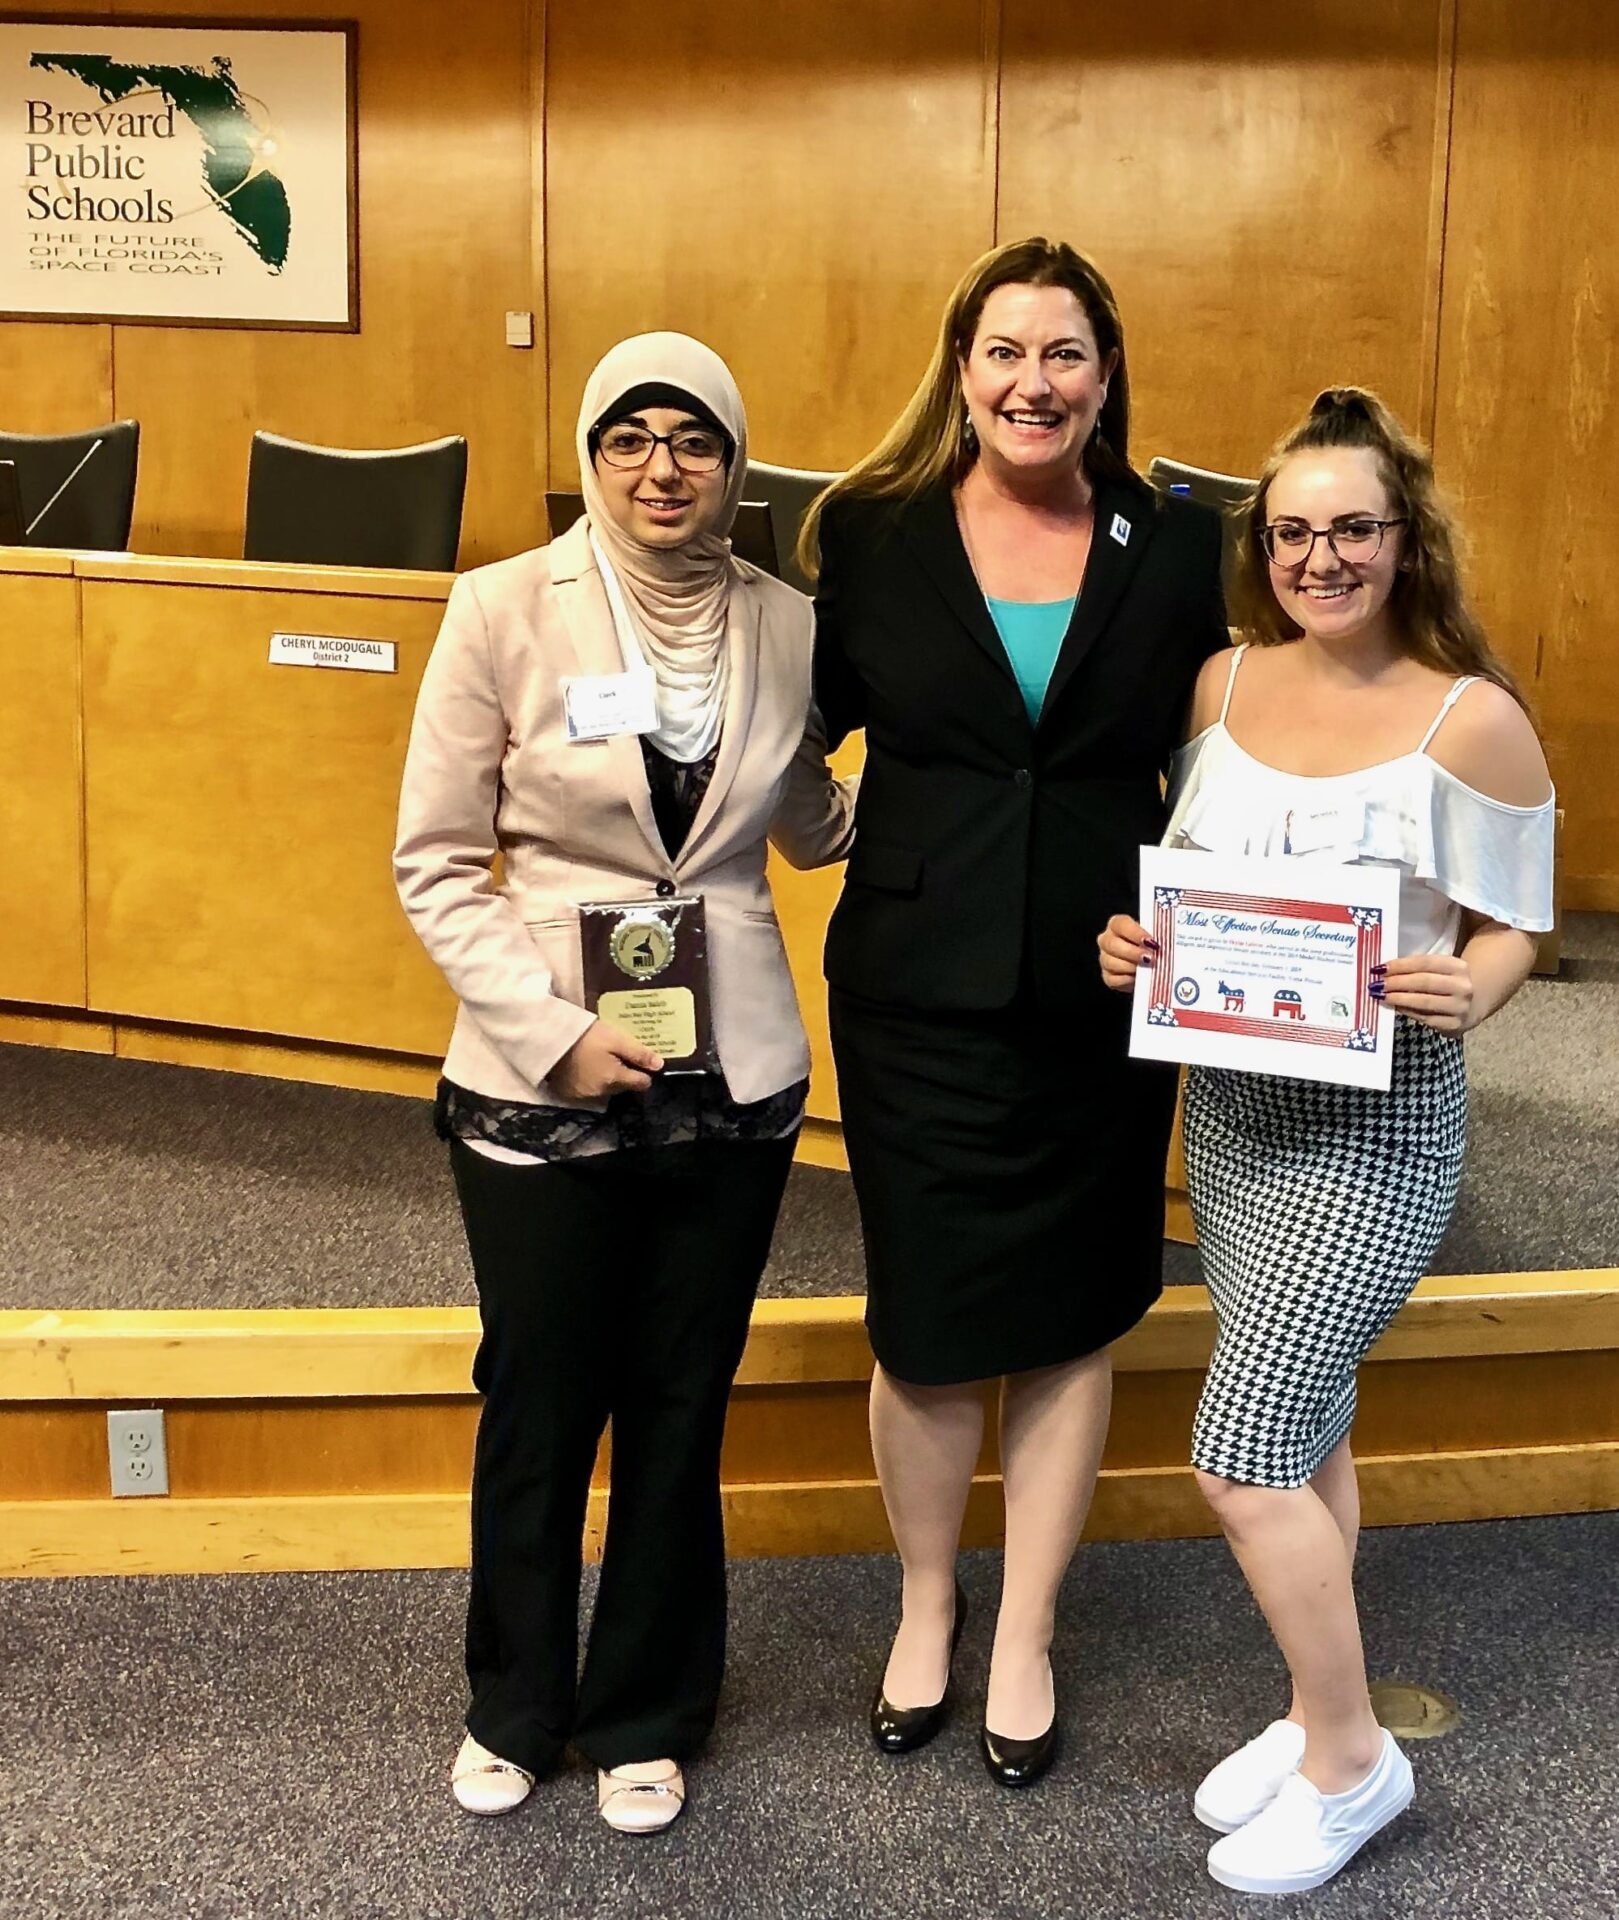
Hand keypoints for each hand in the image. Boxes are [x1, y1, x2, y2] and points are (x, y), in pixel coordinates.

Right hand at [548, 1020, 662, 1100]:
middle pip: (623, 1086)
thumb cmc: (584, 1036)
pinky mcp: (568, 1093)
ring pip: (606, 1089)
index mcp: (615, 1079)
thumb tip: (660, 1065)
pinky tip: (585, 1066)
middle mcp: (601, 1092)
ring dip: (607, 1077)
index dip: (645, 1072)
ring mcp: (583, 1095)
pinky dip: (590, 1081)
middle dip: (624, 1073)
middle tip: (617, 1054)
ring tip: (599, 1058)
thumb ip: (638, 1053)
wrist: (547, 1038)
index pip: (642, 1083)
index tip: (640, 1061)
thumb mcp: (615, 1039)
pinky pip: (587, 1090)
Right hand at [1097, 913, 1158, 993]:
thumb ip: (1159, 935)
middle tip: (1151, 958)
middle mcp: (1107, 940)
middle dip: (1132, 952)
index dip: (1135, 933)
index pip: (1120, 924)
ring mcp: (1105, 959)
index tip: (1151, 942)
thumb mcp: (1156, 936)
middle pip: (1112, 944)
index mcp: (1117, 925)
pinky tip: (1139, 979)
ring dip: (1130, 967)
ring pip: (1110, 962)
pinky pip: (1112, 979)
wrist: (1150, 963)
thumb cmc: (1153, 945)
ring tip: (1147, 969)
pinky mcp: (1107, 977)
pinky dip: (1126, 980)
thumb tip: (1169, 940)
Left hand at [1372, 953, 1475, 1032]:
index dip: (1400, 965)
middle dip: (1396, 983)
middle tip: (1376, 984)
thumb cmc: (1445, 984)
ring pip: (1423, 1002)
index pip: (1425, 963)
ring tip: (1381, 996)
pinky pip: (1424, 1018)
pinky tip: (1395, 1006)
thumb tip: (1383, 972)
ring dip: (1398, 998)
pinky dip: (1406, 1011)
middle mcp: (1462, 986)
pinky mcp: (1453, 1025)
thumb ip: (1416, 970)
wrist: (1471, 1006)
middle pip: (1424, 982)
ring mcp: (1460, 1007)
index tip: (1379, 968)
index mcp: (1458, 967)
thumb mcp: (1439, 971)